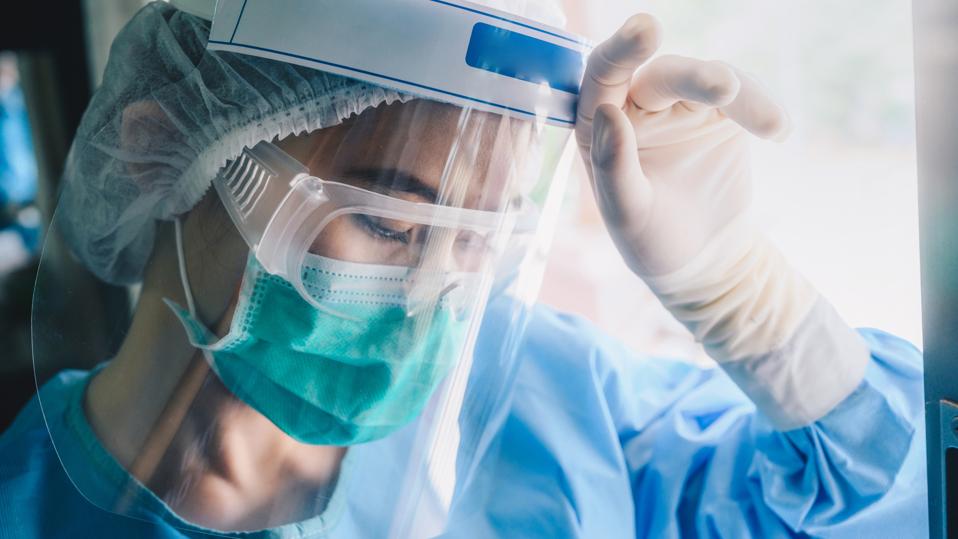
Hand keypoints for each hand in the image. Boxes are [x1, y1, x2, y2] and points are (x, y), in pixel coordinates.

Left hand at [576, 14, 789, 277]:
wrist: (702, 259)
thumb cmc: (650, 238)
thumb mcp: (627, 214)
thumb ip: (614, 167)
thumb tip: (608, 112)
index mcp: (600, 126)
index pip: (603, 77)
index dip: (621, 51)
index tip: (646, 29)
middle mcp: (636, 106)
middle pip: (662, 76)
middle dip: (694, 76)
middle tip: (724, 86)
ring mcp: (679, 106)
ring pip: (705, 79)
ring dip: (737, 93)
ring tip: (769, 124)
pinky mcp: (720, 112)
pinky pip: (741, 95)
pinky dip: (760, 107)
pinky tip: (777, 129)